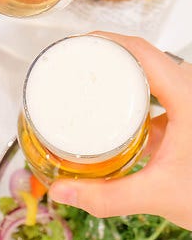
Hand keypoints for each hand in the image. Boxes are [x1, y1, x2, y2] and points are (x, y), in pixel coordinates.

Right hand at [48, 31, 191, 229]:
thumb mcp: (160, 195)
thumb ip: (107, 197)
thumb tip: (60, 192)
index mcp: (188, 96)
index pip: (142, 52)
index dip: (108, 41)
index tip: (79, 44)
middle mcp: (191, 93)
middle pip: (145, 60)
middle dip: (108, 60)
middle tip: (77, 67)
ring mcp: (191, 106)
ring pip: (153, 79)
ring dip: (123, 80)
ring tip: (92, 88)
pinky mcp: (189, 121)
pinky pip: (160, 99)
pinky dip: (136, 102)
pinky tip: (120, 121)